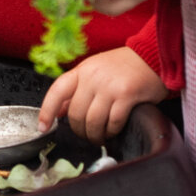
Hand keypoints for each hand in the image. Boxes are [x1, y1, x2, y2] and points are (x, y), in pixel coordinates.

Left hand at [37, 46, 166, 141]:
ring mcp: (109, 86)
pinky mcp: (126, 96)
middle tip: (86, 135)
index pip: (57, 91)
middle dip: (79, 130)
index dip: (46, 111)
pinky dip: (111, 132)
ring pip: (92, 121)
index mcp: (82, 70)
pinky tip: (113, 131)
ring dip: (95, 135)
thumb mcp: (94, 72)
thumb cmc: (124, 66)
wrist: (152, 58)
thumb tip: (58, 111)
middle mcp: (92, 77)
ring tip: (100, 137)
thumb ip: (77, 90)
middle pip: (76, 113)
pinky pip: (112, 122)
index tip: (43, 127)